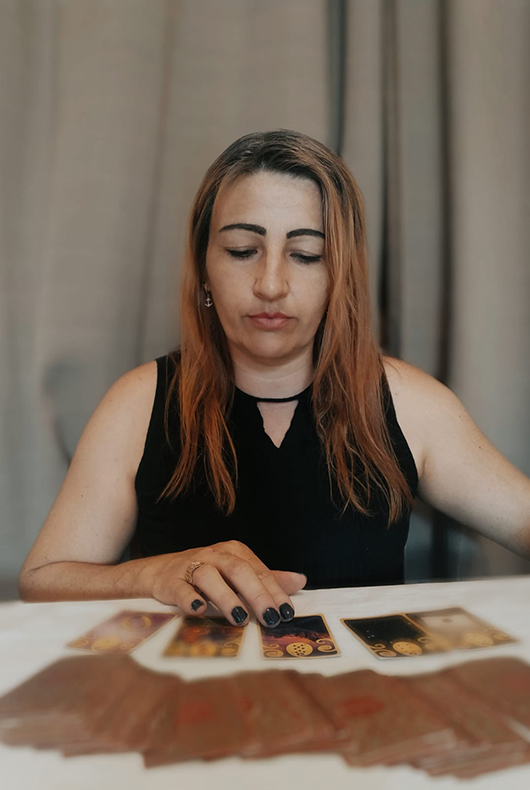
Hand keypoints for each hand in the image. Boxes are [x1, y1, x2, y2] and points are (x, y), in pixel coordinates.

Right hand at [142, 540, 306, 627]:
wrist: (162, 571)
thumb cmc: (208, 574)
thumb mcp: (238, 573)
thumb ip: (267, 579)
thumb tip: (300, 580)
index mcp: (234, 552)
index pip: (259, 571)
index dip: (274, 592)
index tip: (286, 612)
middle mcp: (215, 555)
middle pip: (238, 571)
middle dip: (256, 595)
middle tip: (270, 618)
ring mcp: (192, 566)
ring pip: (210, 577)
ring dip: (226, 597)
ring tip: (241, 618)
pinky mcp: (172, 581)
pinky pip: (181, 588)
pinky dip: (190, 598)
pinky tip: (200, 610)